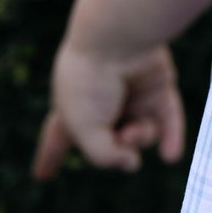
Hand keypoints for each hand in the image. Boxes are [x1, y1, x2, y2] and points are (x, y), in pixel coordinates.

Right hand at [32, 43, 185, 179]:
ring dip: (141, 137)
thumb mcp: (85, 130)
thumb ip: (104, 157)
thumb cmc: (91, 81)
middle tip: (121, 135)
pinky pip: (168, 117)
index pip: (56, 139)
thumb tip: (134, 163)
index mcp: (69, 109)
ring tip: (136, 128)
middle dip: (117, 149)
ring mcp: (131, 94)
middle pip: (110, 143)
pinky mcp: (158, 85)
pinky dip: (171, 137)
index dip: (49, 155)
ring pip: (141, 133)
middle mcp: (100, 102)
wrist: (120, 37)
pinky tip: (170, 156)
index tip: (41, 175)